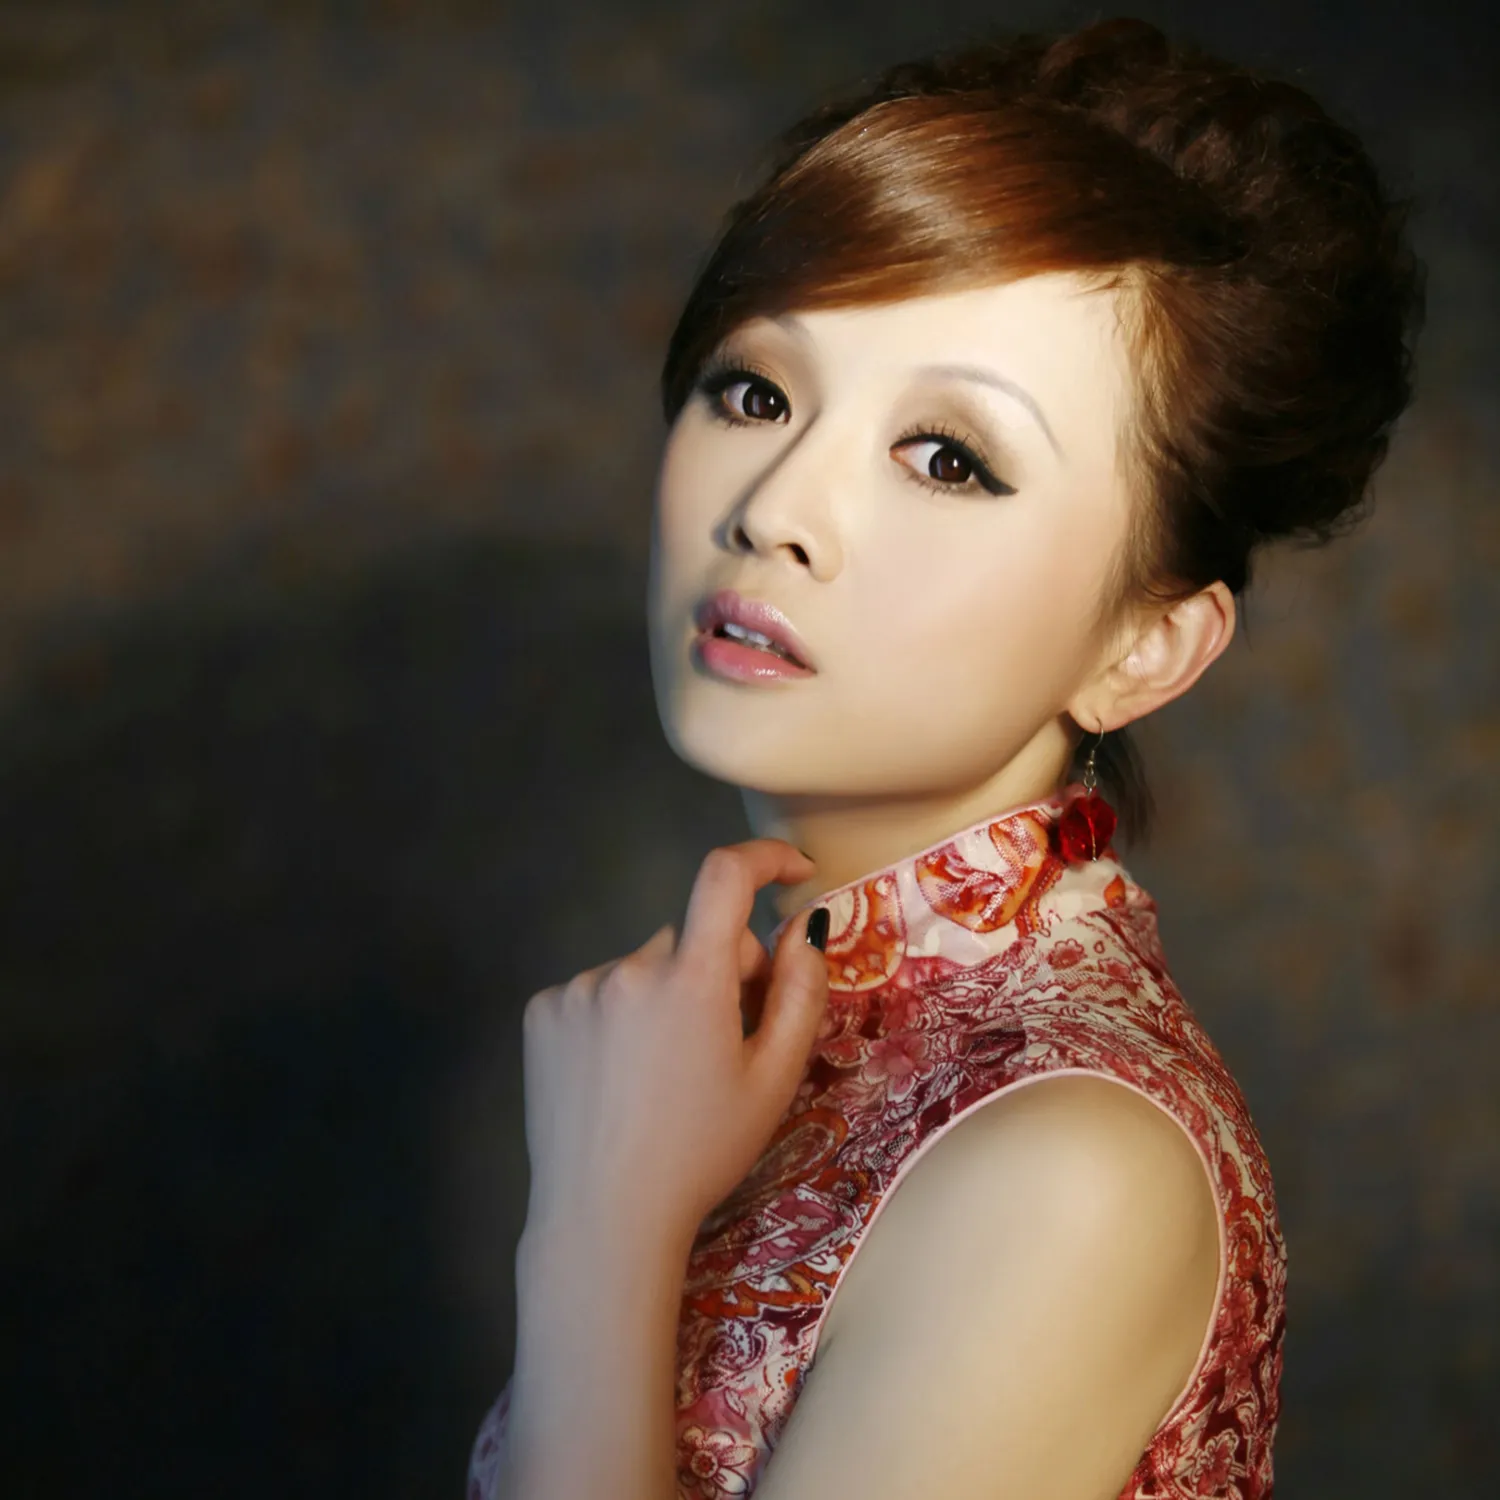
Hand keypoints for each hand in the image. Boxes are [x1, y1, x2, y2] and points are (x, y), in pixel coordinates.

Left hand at [519, 839, 828, 1247]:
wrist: (605, 1216)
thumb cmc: (703, 1153)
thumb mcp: (774, 1080)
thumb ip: (801, 992)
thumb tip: (806, 925)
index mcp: (692, 979)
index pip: (727, 876)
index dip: (766, 858)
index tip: (792, 872)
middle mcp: (630, 967)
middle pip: (692, 939)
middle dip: (719, 972)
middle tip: (724, 1043)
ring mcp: (578, 988)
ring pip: (644, 968)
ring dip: (664, 996)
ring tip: (661, 1074)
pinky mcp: (543, 1012)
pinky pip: (599, 991)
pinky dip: (618, 1016)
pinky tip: (618, 1075)